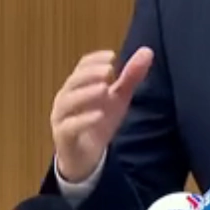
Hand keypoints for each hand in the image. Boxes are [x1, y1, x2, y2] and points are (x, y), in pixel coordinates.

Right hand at [51, 48, 153, 181]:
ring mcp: (61, 118)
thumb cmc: (98, 123)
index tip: (112, 56)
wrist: (85, 158)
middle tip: (108, 70)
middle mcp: (65, 99)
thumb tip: (147, 51)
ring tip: (104, 89)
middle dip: (90, 74)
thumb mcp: (118, 99)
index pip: (81, 67)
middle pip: (73, 81)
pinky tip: (98, 115)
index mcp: (77, 86)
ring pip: (68, 102)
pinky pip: (70, 127)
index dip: (95, 60)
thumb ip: (130, 77)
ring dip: (86, 94)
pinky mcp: (63, 137)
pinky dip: (83, 120)